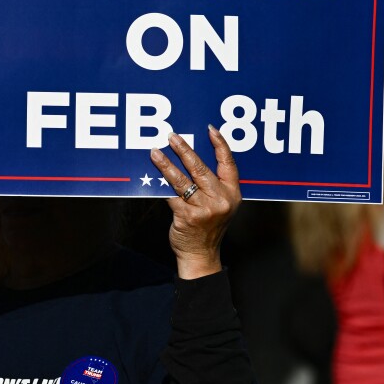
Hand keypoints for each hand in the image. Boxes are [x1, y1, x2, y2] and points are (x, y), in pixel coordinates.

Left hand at [149, 125, 240, 279]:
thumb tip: (191, 158)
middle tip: (172, 137)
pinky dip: (159, 185)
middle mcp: (221, 199)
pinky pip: (170, 195)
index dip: (220, 144)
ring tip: (154, 152)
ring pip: (181, 180)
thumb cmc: (208, 226)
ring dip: (166, 164)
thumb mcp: (220, 204)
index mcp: (232, 193)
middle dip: (184, 149)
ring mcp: (204, 209)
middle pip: (200, 168)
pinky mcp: (187, 216)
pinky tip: (150, 176)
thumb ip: (213, 184)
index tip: (210, 129)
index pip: (229, 163)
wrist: (201, 254)